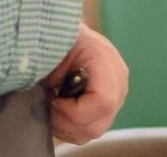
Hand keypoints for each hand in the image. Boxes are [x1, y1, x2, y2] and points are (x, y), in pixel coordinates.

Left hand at [43, 23, 128, 144]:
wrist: (68, 33)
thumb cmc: (60, 36)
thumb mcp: (54, 46)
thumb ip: (54, 70)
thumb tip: (49, 92)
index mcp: (107, 63)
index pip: (102, 102)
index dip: (73, 111)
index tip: (53, 100)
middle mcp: (118, 84)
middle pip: (97, 125)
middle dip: (66, 122)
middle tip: (48, 106)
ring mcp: (116, 98)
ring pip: (92, 132)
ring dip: (66, 127)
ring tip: (51, 107)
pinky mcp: (107, 108)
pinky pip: (90, 130)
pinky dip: (70, 127)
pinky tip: (58, 110)